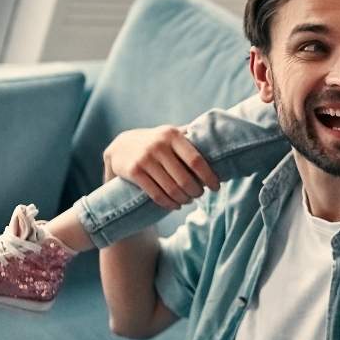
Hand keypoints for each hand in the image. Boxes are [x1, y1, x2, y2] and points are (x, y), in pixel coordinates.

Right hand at [101, 125, 220, 209]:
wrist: (121, 147)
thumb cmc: (156, 142)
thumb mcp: (170, 134)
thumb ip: (190, 136)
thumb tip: (219, 140)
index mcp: (172, 135)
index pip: (196, 160)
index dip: (209, 177)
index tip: (216, 187)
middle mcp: (158, 145)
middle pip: (185, 179)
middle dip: (196, 191)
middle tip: (199, 195)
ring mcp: (145, 159)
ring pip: (171, 189)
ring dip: (183, 199)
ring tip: (188, 200)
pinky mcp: (134, 172)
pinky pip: (156, 194)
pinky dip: (169, 204)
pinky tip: (176, 205)